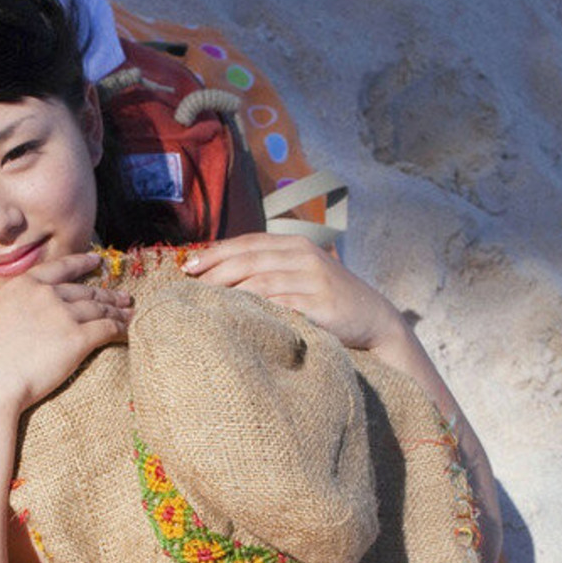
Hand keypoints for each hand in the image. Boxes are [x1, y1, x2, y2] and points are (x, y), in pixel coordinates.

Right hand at [0, 253, 131, 410]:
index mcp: (23, 286)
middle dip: (106, 294)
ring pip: (99, 309)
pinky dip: (120, 328)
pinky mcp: (78, 339)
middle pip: (85, 291)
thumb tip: (10, 314)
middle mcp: (46, 295)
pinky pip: (107, 329)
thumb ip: (7, 309)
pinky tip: (127, 331)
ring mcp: (64, 315)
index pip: (60, 268)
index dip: (82, 264)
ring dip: (118, 311)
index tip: (96, 262)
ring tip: (129, 313)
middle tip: (123, 297)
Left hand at [182, 234, 399, 351]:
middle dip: (214, 271)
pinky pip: (281, 305)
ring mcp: (314, 278)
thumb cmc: (326, 301)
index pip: (247, 243)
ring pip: (261, 280)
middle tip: (188, 284)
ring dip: (229, 291)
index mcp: (294, 245)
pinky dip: (255, 310)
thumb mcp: (300, 275)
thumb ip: (269, 270)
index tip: (188, 266)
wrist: (373, 319)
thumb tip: (220, 277)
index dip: (215, 252)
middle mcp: (303, 255)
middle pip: (249, 259)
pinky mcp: (321, 304)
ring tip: (203, 303)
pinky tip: (235, 318)